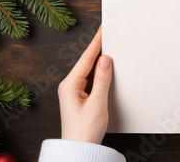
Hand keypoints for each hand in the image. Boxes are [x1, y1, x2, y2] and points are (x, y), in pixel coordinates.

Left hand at [58, 27, 111, 143]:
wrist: (79, 149)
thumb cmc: (84, 130)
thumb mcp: (97, 103)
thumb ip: (102, 80)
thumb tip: (106, 60)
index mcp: (70, 85)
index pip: (86, 58)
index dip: (96, 43)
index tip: (103, 29)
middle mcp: (70, 86)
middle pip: (87, 62)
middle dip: (98, 48)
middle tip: (108, 33)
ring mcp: (74, 92)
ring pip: (90, 71)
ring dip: (100, 61)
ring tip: (110, 46)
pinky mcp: (80, 98)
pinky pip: (91, 80)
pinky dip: (100, 73)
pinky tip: (107, 68)